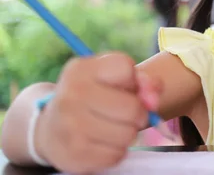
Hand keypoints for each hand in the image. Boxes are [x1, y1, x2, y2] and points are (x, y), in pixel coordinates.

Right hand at [35, 53, 161, 173]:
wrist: (49, 127)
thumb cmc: (91, 97)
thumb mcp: (112, 78)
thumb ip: (142, 81)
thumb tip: (153, 99)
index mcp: (81, 69)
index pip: (126, 68)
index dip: (133, 80)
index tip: (122, 86)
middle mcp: (71, 94)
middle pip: (132, 108)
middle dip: (137, 113)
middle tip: (126, 114)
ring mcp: (70, 126)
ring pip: (128, 134)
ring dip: (128, 133)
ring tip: (115, 127)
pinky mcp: (73, 155)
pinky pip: (116, 155)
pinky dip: (117, 150)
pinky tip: (104, 142)